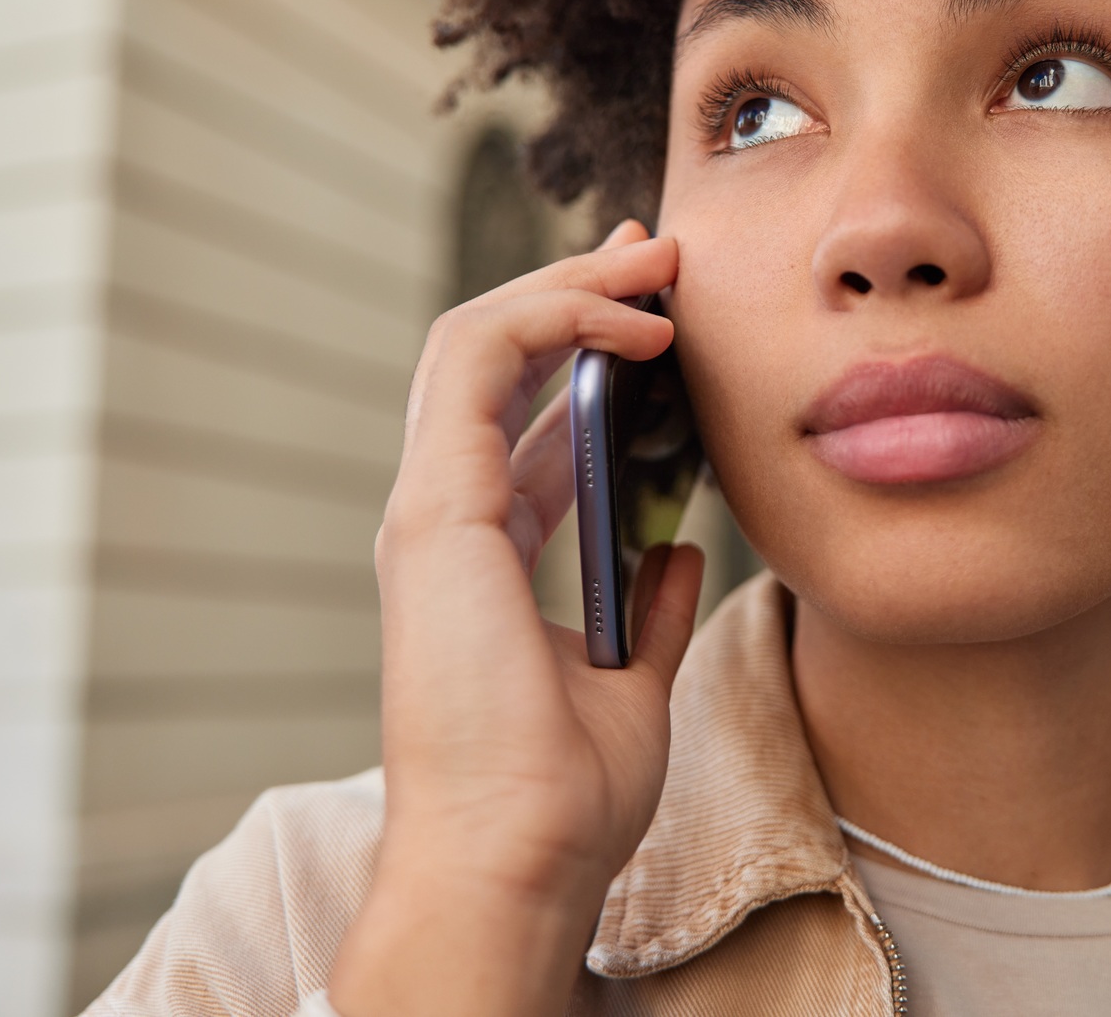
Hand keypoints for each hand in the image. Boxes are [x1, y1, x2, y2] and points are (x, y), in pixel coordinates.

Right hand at [329, 221, 704, 1016]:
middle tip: (659, 253)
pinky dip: (550, 319)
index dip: (584, 351)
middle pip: (494, 359)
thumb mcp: (631, 679)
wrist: (518, 857)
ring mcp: (430, 509)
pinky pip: (475, 362)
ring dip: (565, 285)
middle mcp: (445, 517)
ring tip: (655, 262)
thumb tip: (680, 551)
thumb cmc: (563, 793)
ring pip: (474, 339)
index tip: (662, 312)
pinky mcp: (434, 510)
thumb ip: (648, 608)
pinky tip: (634, 325)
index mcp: (481, 553)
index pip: (520, 415)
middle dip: (574, 290)